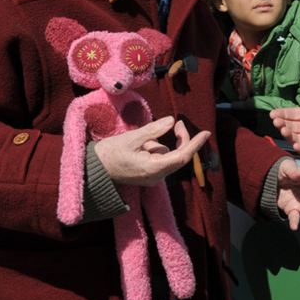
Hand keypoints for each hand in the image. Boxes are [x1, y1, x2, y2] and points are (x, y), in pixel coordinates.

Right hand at [95, 116, 209, 186]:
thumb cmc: (109, 153)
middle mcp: (156, 176)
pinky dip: (156, 150)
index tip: (206, 133)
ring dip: (163, 144)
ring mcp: (152, 178)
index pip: (182, 156)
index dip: (195, 144)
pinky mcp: (147, 176)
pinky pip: (160, 160)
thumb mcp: (131, 138)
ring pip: (168, 157)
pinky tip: (141, 146)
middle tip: (177, 123)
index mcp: (153, 168)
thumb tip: (171, 121)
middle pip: (178, 157)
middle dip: (180, 139)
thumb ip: (153, 130)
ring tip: (143, 138)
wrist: (93, 169)